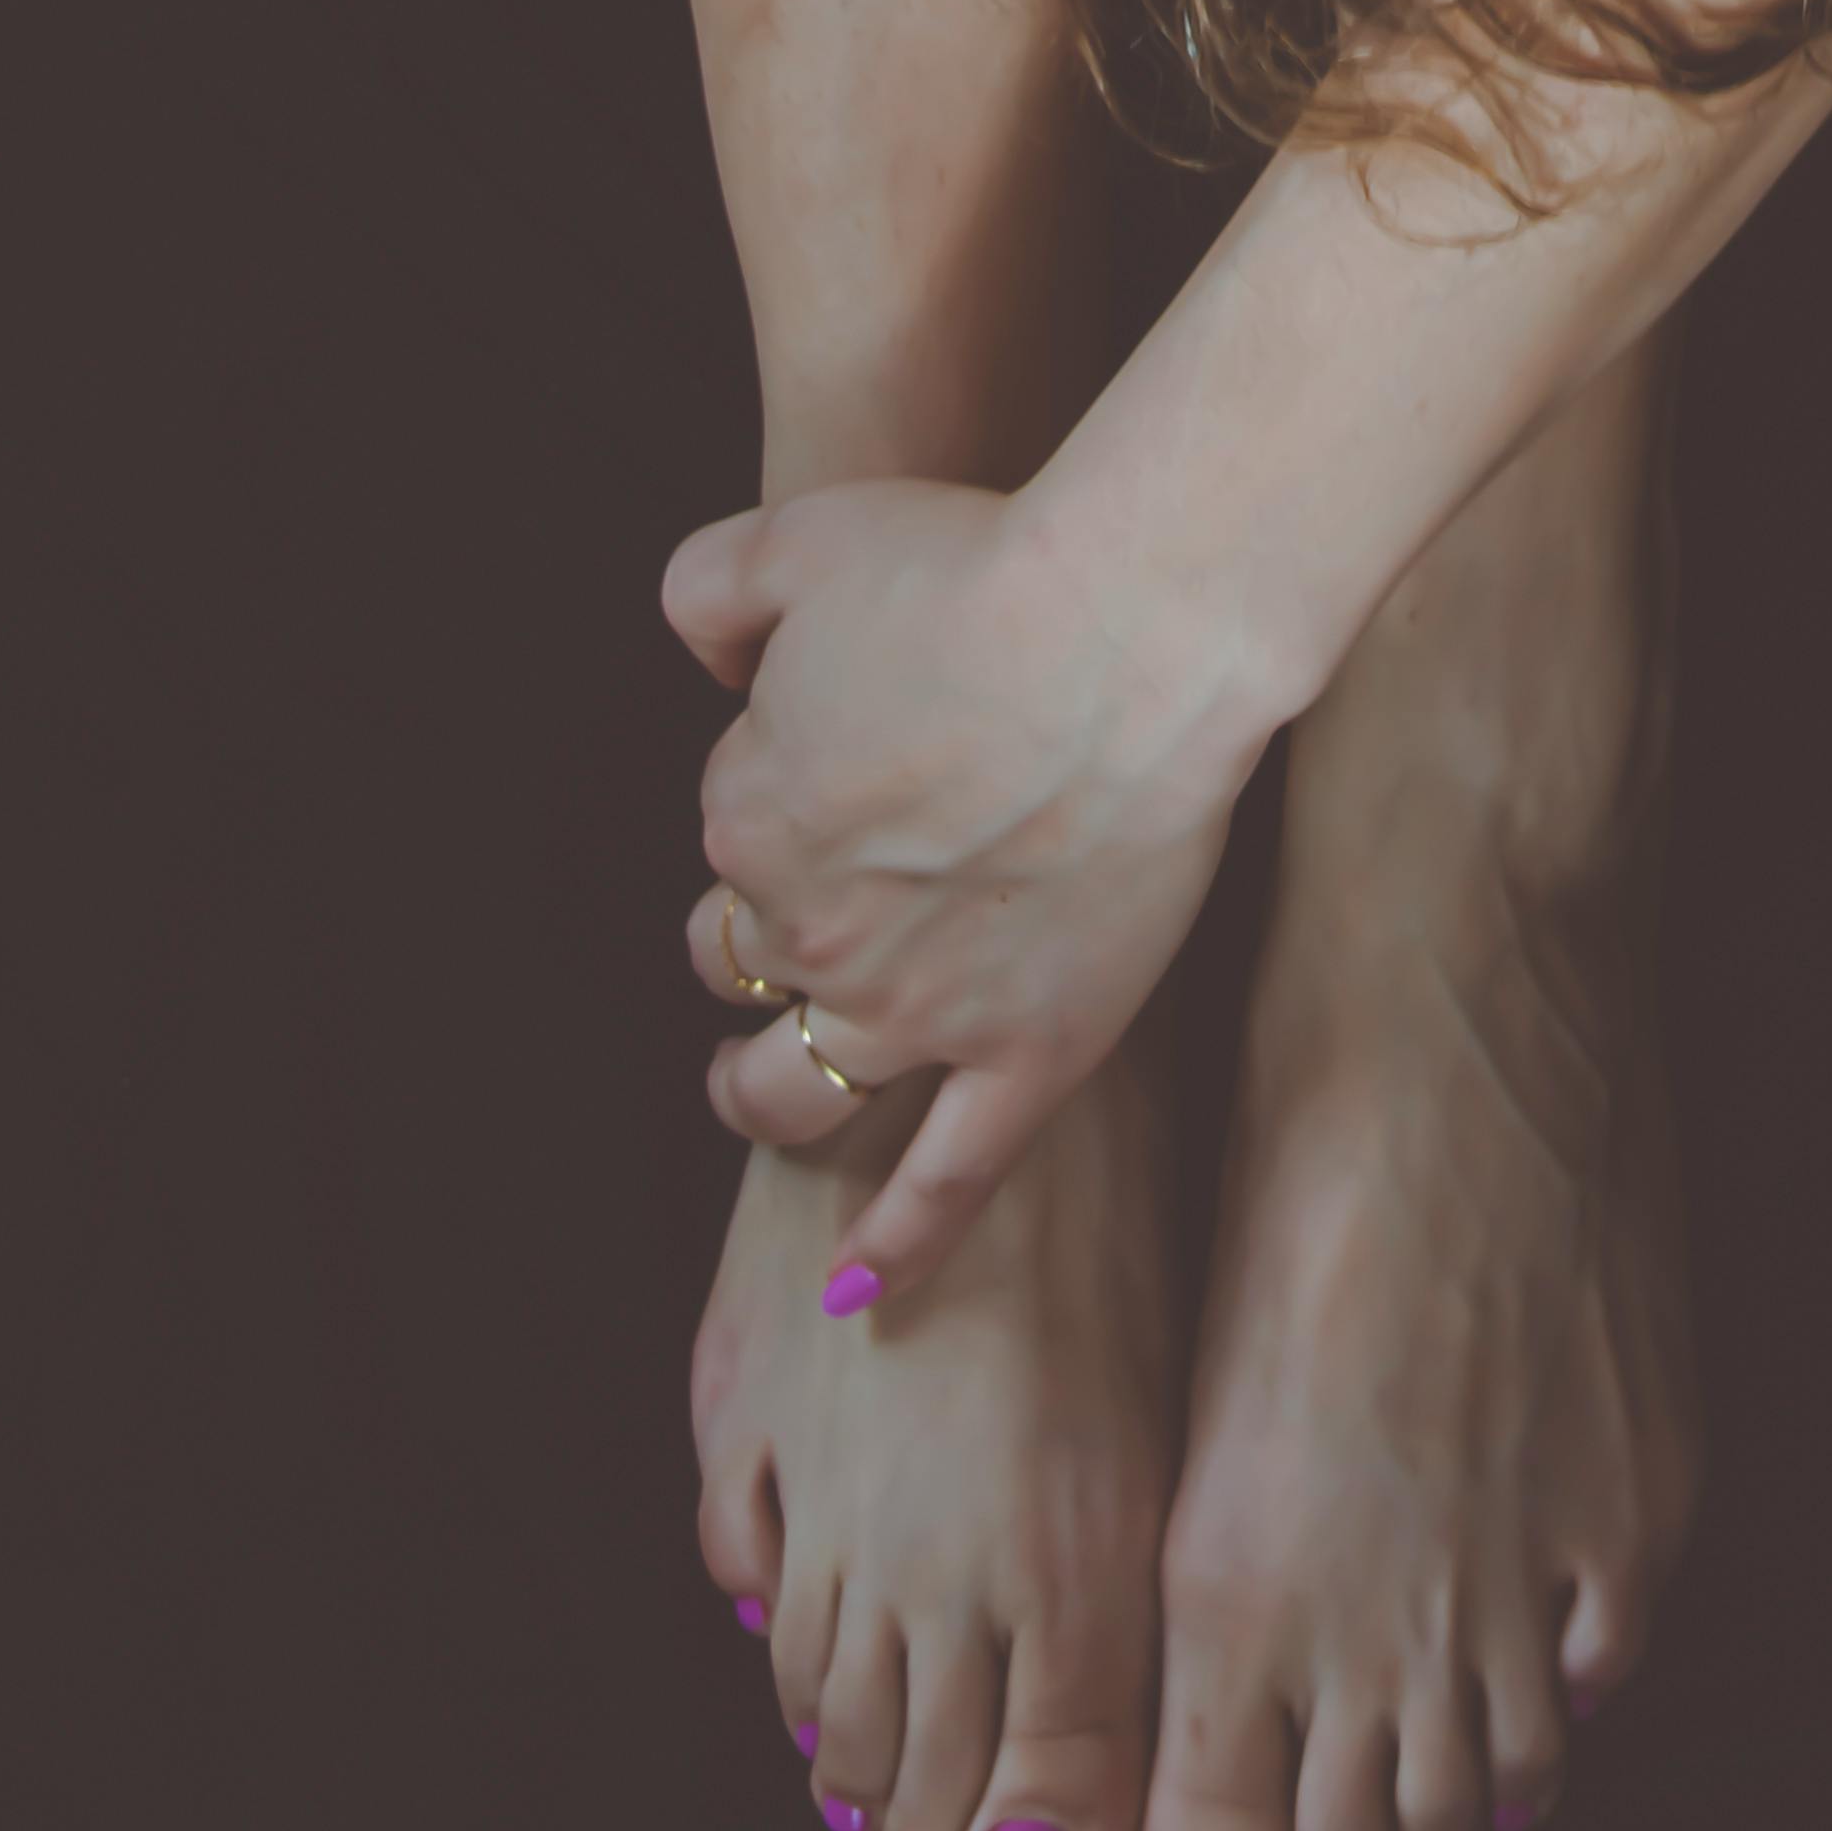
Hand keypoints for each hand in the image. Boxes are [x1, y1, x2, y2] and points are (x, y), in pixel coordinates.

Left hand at [665, 474, 1268, 1284]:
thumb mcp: (800, 536)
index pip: (732, 817)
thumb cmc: (977, 564)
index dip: (780, 771)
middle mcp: (817, 933)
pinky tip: (859, 1294)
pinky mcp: (1026, 1054)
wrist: (1127, 632)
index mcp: (750, 816)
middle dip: (750, 934)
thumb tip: (704, 656)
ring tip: (754, 1089)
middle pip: (740, 958)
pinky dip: (896, 1245)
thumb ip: (711, 587)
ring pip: (798, 1089)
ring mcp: (918, 1012)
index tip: (846, 727)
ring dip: (760, 1093)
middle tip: (806, 893)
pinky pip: (949, 1179)